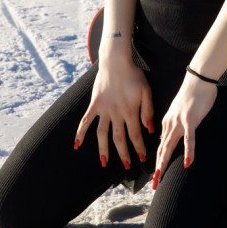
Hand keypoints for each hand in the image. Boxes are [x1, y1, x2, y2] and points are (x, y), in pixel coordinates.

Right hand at [74, 52, 154, 169]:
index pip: (136, 135)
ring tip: (104, 163)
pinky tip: (77, 145)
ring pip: (102, 135)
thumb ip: (148, 110)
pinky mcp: (94, 105)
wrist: (116, 61)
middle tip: (128, 166)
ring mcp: (104, 110)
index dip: (138, 147)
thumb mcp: (146, 90)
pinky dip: (80, 133)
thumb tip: (149, 129)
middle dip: (124, 154)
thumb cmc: (133, 75)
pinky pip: (85, 121)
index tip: (141, 158)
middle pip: (119, 139)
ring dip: (103, 150)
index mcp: (130, 111)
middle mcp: (116, 114)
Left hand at [152, 73, 217, 188]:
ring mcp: (179, 122)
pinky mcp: (191, 120)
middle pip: (162, 149)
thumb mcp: (180, 110)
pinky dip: (188, 151)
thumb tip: (174, 134)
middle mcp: (170, 124)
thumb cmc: (192, 93)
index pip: (161, 145)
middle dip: (157, 168)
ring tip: (160, 178)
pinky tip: (188, 162)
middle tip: (154, 184)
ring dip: (164, 163)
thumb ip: (176, 122)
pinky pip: (189, 139)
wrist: (198, 78)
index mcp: (167, 122)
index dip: (158, 161)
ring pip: (170, 146)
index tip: (156, 174)